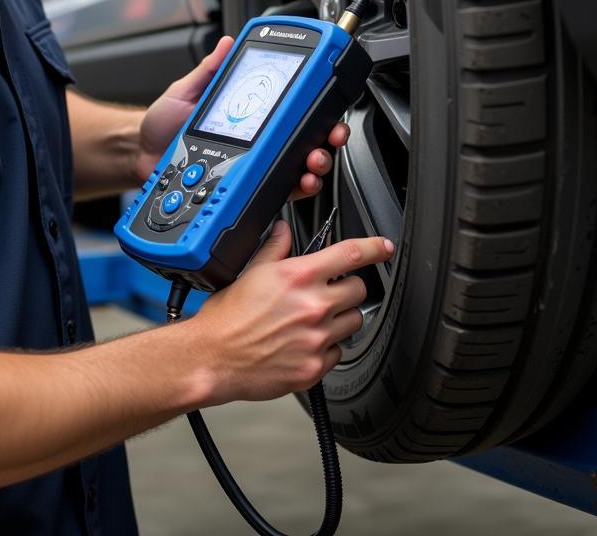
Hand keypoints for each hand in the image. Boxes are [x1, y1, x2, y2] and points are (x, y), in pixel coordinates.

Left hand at [135, 37, 350, 190]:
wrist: (141, 156)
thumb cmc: (162, 125)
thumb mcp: (185, 91)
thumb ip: (209, 70)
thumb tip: (227, 43)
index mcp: (249, 114)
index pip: (289, 108)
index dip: (314, 105)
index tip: (327, 98)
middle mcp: (257, 139)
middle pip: (305, 138)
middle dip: (327, 137)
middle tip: (329, 135)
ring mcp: (253, 164)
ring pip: (299, 167)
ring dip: (316, 164)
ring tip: (312, 161)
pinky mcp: (245, 188)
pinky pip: (277, 191)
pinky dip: (294, 188)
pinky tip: (297, 183)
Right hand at [189, 221, 393, 404]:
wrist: (213, 358)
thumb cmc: (227, 318)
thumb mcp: (250, 272)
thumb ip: (275, 248)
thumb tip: (284, 231)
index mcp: (298, 277)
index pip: (350, 254)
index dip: (374, 247)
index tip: (383, 247)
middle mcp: (313, 306)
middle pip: (358, 290)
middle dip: (347, 287)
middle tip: (327, 292)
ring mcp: (316, 338)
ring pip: (353, 322)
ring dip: (340, 318)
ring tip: (312, 320)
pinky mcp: (314, 367)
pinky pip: (338, 353)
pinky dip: (327, 347)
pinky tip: (304, 343)